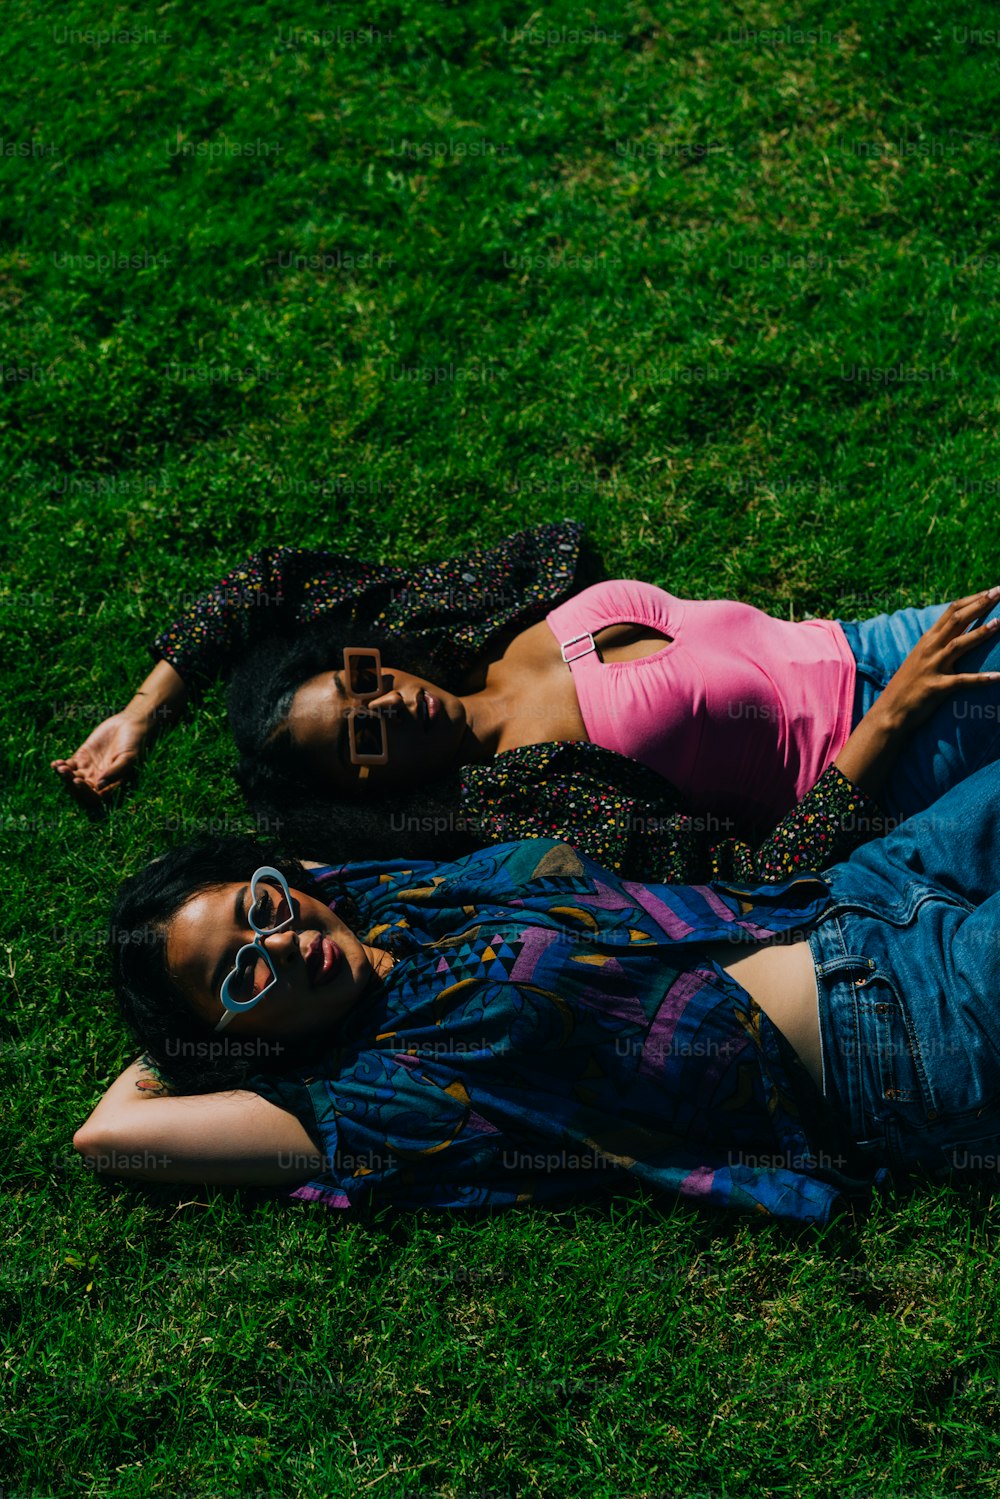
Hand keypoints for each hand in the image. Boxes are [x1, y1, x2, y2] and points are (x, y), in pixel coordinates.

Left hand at [51, 710, 147, 805]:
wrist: (129, 724)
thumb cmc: (134, 743)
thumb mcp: (127, 758)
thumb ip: (114, 772)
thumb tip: (99, 786)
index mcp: (111, 784)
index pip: (94, 796)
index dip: (84, 792)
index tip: (78, 781)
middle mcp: (98, 779)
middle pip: (79, 789)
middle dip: (70, 783)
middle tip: (65, 772)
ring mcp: (89, 768)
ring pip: (71, 777)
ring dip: (64, 775)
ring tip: (60, 767)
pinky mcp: (82, 756)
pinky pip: (68, 765)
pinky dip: (61, 766)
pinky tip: (56, 763)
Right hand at [875, 588, 999, 730]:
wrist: (890, 712)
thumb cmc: (909, 685)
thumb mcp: (922, 658)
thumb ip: (940, 643)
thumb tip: (961, 630)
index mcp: (928, 639)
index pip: (952, 611)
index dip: (973, 599)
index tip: (992, 590)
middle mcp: (930, 649)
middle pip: (957, 620)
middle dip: (980, 605)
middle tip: (999, 592)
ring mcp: (932, 667)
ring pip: (958, 644)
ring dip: (980, 633)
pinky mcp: (936, 688)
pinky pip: (962, 681)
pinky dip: (980, 679)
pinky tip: (998, 676)